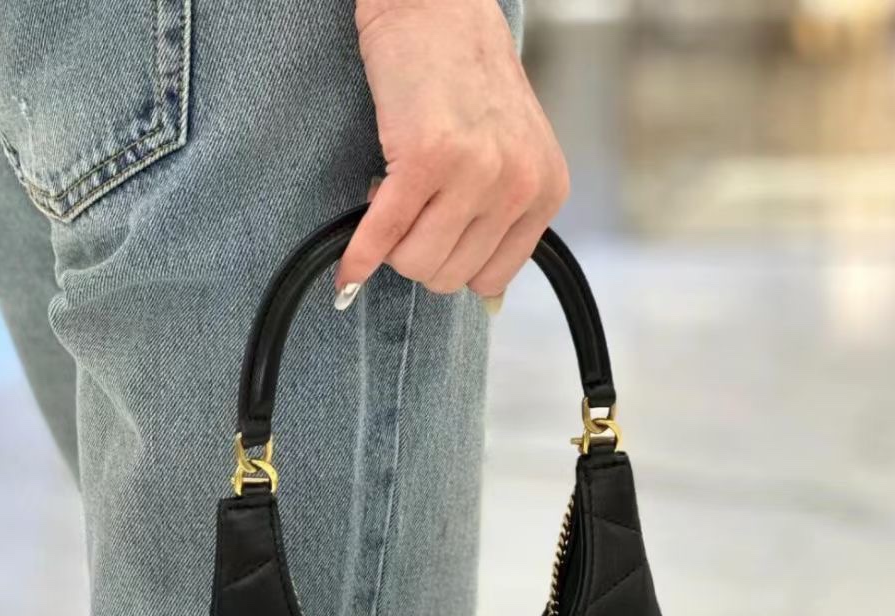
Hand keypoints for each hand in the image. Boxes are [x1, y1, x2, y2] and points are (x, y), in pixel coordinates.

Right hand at [336, 0, 569, 304]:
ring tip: (392, 200)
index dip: (453, 264)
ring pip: (416, 263)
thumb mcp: (513, 151)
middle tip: (408, 212)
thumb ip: (505, 220)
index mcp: (546, 190)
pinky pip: (383, 234)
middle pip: (449, 276)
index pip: (491, 280)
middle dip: (418, 253)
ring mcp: (474, 173)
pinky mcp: (425, 159)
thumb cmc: (466, 75)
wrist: (435, 5)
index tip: (435, 234)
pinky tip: (348, 268)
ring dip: (391, 246)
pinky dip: (358, 257)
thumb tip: (491, 307)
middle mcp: (518, 185)